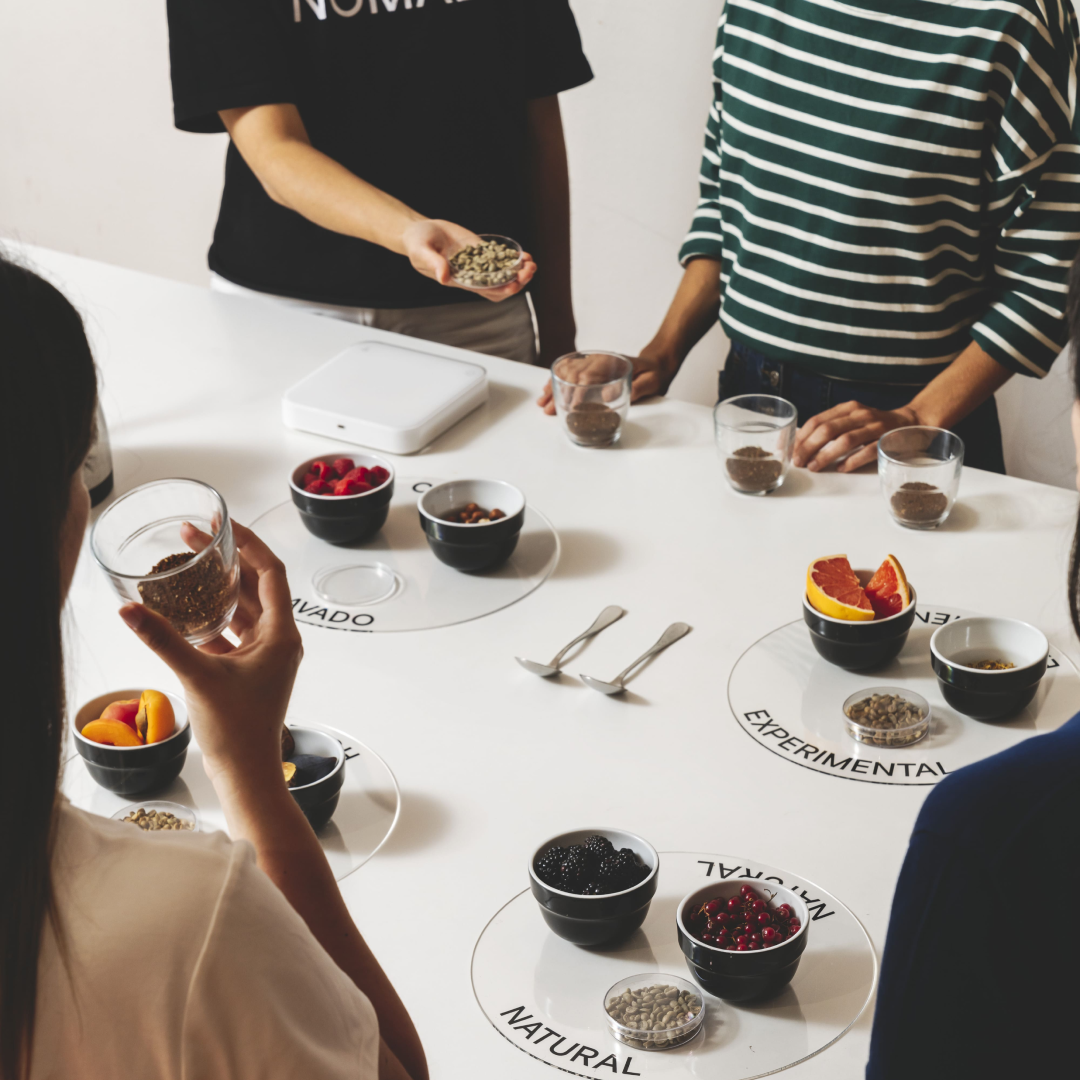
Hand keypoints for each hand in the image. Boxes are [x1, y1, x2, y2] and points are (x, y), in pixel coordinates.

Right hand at [118, 522, 302, 783]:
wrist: (246, 774)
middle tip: (194, 536)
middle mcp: (279, 640)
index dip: (249, 543)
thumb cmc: (237, 730)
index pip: (271, 572)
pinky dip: (213, 617)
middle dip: (226, 559)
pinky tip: (184, 607)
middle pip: (254, 586)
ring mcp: (266, 655)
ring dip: (218, 587)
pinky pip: (233, 632)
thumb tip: (129, 609)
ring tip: (187, 564)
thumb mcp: (197, 676)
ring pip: (243, 609)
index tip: (223, 523)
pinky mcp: (250, 670)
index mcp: (281, 634)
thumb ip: (163, 640)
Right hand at [402, 219, 535, 301]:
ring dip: (519, 272)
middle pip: (500, 286)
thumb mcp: (421, 252)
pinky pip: (501, 258)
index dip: (502, 290)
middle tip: (529, 269)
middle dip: (517, 281)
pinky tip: (524, 253)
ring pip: (504, 274)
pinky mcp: (481, 250)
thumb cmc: (416, 244)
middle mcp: (473, 275)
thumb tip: (445, 277)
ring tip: (531, 262)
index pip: (486, 291)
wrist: (420, 231)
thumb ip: (433, 263)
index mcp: (461, 281)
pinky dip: (513, 258)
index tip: (515, 283)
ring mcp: (479, 263)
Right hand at [536, 352, 673, 413]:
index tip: (570, 407)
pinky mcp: (591, 367)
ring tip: (542, 402)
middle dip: (558, 392)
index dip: (577, 392)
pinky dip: (557, 380)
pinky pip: (570, 372)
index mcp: (612, 362)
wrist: (657, 361)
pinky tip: (547, 389)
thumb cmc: (654, 373)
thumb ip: (637, 387)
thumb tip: (610, 394)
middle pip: (572, 375)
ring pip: (567, 374)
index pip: (589, 376)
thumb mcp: (652, 381)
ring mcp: (593, 362)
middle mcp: (599, 360)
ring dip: (553, 387)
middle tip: (547, 409)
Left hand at [793, 401, 918, 472]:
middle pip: (828, 430)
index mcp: (847, 408)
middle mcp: (859, 414)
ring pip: (845, 440)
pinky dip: (852, 461)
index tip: (789, 450)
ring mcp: (875, 426)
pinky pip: (867, 451)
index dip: (801, 437)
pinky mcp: (887, 440)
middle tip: (799, 462)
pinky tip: (841, 469)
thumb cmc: (874, 425)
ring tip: (815, 467)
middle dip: (809, 447)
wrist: (911, 422)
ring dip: (826, 455)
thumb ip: (830, 428)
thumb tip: (800, 444)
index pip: (818, 420)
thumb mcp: (851, 419)